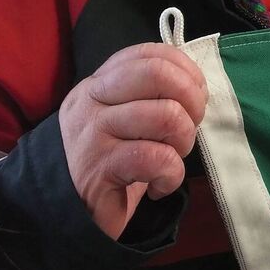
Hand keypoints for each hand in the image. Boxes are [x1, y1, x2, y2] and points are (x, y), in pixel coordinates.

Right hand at [58, 43, 207, 240]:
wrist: (72, 215)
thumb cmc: (113, 164)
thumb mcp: (129, 120)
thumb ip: (153, 96)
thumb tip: (197, 87)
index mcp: (99, 84)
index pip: (149, 54)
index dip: (186, 71)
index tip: (195, 97)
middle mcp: (90, 101)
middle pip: (158, 74)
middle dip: (192, 101)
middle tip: (188, 128)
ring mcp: (92, 133)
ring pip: (166, 116)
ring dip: (183, 142)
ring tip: (171, 158)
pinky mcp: (98, 168)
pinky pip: (157, 158)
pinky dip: (171, 176)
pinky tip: (159, 185)